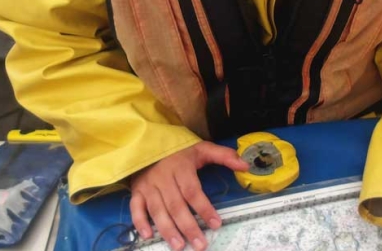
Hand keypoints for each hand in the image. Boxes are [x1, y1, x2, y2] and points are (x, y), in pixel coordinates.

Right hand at [129, 141, 249, 250]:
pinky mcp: (136, 191)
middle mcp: (163, 178)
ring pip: (157, 211)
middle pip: (176, 206)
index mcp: (181, 168)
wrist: (148, 143)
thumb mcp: (202, 148)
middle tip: (200, 245)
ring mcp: (148, 186)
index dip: (204, 209)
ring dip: (167, 230)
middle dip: (188, 227)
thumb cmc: (179, 150)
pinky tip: (148, 236)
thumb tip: (245, 166)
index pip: (193, 191)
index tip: (216, 224)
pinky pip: (136, 208)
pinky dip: (140, 222)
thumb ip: (224, 156)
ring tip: (178, 246)